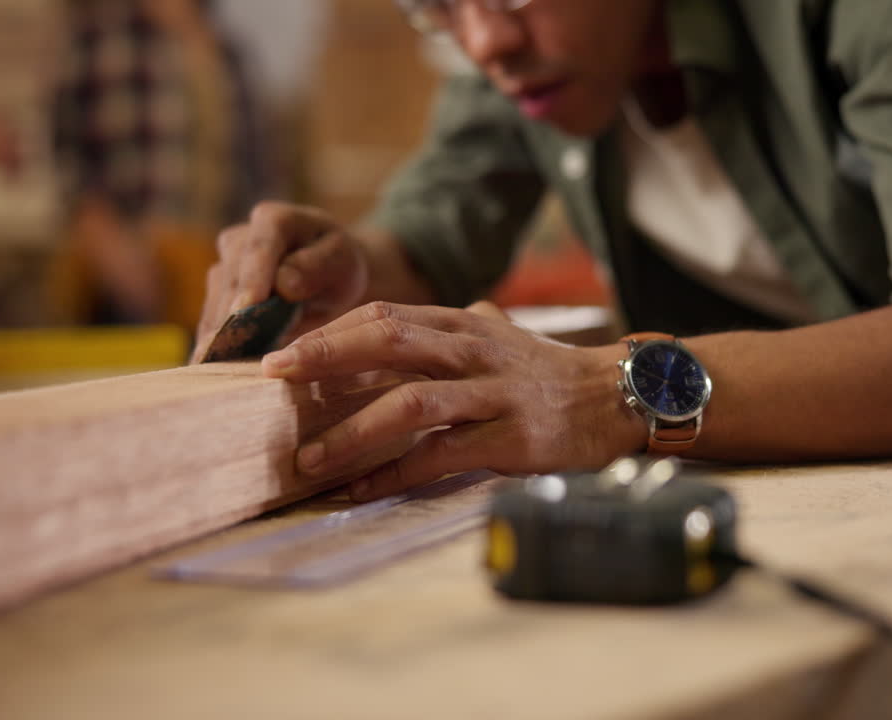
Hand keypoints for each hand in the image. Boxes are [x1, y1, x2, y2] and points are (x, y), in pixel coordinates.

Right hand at [193, 202, 368, 361]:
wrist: (329, 272)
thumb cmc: (339, 264)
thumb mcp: (341, 261)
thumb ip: (316, 267)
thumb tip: (283, 285)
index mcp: (275, 220)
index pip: (259, 249)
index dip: (251, 279)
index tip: (245, 309)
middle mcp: (241, 239)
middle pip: (231, 279)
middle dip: (230, 315)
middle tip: (226, 352)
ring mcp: (226, 266)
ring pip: (216, 301)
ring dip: (217, 332)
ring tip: (216, 363)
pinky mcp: (220, 292)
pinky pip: (213, 318)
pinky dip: (215, 341)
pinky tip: (212, 365)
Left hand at [261, 301, 647, 499]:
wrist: (618, 396)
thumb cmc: (549, 371)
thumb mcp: (499, 335)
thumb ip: (452, 326)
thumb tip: (403, 324)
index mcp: (463, 325)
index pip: (384, 317)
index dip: (329, 334)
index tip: (280, 357)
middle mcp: (473, 351)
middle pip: (387, 342)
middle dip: (325, 360)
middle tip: (273, 383)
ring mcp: (492, 394)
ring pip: (410, 403)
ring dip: (352, 431)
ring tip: (308, 459)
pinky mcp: (509, 437)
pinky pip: (441, 456)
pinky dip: (395, 475)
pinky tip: (361, 491)